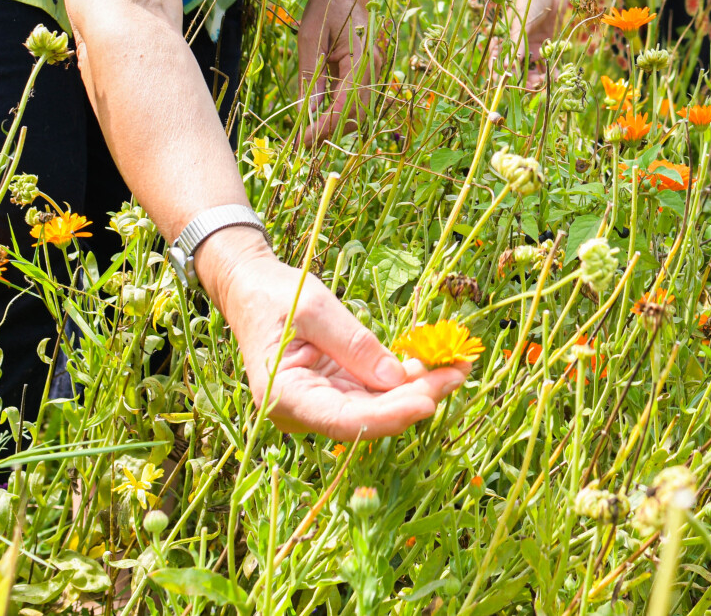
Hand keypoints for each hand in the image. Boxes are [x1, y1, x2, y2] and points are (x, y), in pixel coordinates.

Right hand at [205, 234, 467, 438]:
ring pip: (376, 407)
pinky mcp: (334, 393)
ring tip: (458, 365)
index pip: (345, 420)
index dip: (390, 415)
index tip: (428, 401)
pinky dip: (402, 381)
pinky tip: (434, 366)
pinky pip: (372, 393)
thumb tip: (396, 379)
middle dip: (415, 398)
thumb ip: (354, 345)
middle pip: (367, 417)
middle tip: (459, 372)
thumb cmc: (275, 296)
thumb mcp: (315, 309)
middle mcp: (302, 412)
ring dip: (416, 390)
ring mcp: (320, 405)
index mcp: (284, 397)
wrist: (251, 289)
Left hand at [296, 0, 372, 145]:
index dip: (324, 128)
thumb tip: (307, 112)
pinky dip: (340, 113)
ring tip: (307, 131)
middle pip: (357, 115)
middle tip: (300, 140)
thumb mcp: (310, 36)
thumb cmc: (327, 4)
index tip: (301, 141)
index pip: (346, 106)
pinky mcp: (369, 71)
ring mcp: (374, 70)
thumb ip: (311, 74)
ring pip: (360, 112)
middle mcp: (374, 68)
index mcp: (361, 58)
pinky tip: (319, 115)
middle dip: (330, 133)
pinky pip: (358, 100)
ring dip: (336, 126)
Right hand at [510, 0, 567, 90]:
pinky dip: (551, 70)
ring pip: (533, 69)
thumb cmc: (531, 0)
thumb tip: (508, 67)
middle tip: (533, 86)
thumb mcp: (522, 22)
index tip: (507, 85)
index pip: (500, 62)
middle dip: (523, 80)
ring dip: (537, 78)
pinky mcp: (547, 45)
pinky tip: (556, 77)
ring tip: (545, 81)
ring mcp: (533, 46)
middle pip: (517, 70)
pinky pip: (548, 62)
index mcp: (507, 40)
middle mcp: (519, 46)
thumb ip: (517, 44)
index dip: (501, 75)